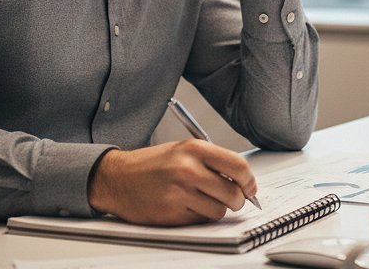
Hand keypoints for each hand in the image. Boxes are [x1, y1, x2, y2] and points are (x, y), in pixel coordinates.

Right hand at [87, 140, 257, 224]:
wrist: (118, 177)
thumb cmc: (153, 163)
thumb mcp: (184, 149)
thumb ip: (213, 161)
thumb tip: (243, 181)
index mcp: (195, 149)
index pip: (238, 166)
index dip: (250, 181)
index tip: (251, 188)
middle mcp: (188, 169)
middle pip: (233, 193)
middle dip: (238, 200)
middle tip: (233, 199)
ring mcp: (179, 193)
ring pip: (218, 211)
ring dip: (216, 209)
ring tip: (203, 200)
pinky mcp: (170, 213)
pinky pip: (199, 220)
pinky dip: (198, 216)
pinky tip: (186, 205)